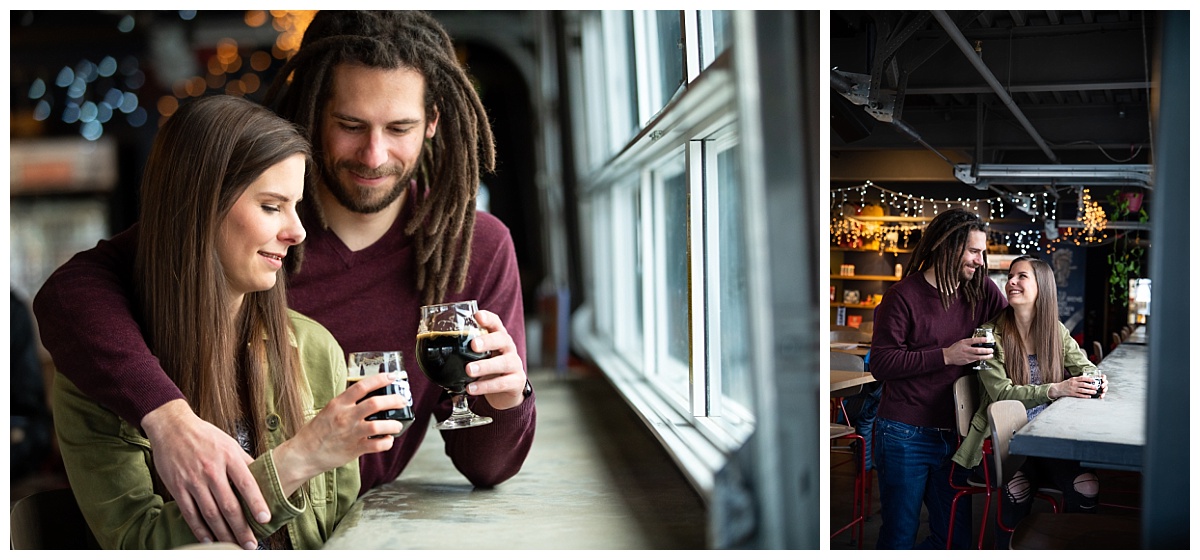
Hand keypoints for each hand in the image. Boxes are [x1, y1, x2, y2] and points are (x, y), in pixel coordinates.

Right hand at [140, 399, 267, 549]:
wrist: (172, 426)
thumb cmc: (204, 435)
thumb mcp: (229, 442)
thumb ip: (245, 461)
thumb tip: (263, 476)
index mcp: (228, 457)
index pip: (246, 484)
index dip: (257, 503)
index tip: (265, 519)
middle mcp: (211, 470)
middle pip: (229, 505)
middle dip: (241, 528)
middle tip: (251, 543)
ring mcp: (193, 480)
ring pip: (210, 513)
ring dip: (223, 533)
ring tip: (233, 546)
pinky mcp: (177, 487)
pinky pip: (190, 513)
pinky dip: (200, 529)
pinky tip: (209, 539)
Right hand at [272, 372, 403, 495]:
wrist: (304, 454)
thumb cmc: (316, 432)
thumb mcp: (328, 411)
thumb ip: (346, 404)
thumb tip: (366, 397)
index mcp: (338, 404)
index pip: (362, 386)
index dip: (380, 379)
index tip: (392, 377)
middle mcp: (345, 417)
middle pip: (375, 403)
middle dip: (394, 400)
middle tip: (402, 400)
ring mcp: (351, 433)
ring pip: (379, 426)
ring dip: (393, 424)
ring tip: (397, 424)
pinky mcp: (354, 449)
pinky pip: (377, 445)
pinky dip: (387, 442)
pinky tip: (387, 440)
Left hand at [466, 309, 527, 409]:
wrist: (509, 388)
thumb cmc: (489, 365)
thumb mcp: (480, 354)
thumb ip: (464, 347)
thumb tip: (432, 343)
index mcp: (499, 337)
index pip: (496, 323)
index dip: (488, 318)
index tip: (477, 315)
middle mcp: (508, 348)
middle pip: (502, 339)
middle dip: (488, 341)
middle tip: (473, 345)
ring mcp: (514, 365)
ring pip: (503, 363)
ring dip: (485, 366)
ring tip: (469, 370)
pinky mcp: (515, 382)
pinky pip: (501, 384)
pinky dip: (485, 386)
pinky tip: (471, 388)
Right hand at [943, 336, 992, 365]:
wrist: (948, 356)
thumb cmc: (955, 348)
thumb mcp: (961, 342)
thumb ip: (969, 341)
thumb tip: (978, 341)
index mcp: (964, 343)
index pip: (974, 340)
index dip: (981, 340)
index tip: (987, 339)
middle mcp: (966, 349)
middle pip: (977, 350)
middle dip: (986, 350)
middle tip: (991, 350)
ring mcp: (967, 356)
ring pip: (978, 357)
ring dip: (986, 356)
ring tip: (991, 355)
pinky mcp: (967, 361)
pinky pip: (976, 359)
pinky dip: (981, 358)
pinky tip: (985, 358)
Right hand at [1049, 374, 1104, 398]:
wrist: (1058, 389)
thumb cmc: (1065, 384)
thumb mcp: (1071, 380)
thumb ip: (1078, 379)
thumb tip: (1087, 379)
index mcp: (1074, 379)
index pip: (1083, 378)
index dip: (1089, 379)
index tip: (1094, 380)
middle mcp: (1073, 384)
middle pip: (1084, 384)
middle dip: (1091, 386)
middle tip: (1096, 387)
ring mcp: (1073, 389)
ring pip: (1083, 390)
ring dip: (1089, 391)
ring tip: (1094, 392)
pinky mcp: (1072, 394)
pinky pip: (1080, 395)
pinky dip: (1085, 396)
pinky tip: (1089, 396)